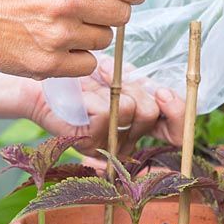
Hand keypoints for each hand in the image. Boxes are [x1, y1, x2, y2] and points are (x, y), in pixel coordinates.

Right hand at [0, 0, 146, 79]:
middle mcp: (69, 1)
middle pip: (122, 16)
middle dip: (108, 13)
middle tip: (85, 10)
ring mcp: (59, 35)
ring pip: (104, 40)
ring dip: (89, 35)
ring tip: (60, 25)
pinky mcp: (49, 63)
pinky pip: (87, 64)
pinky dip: (76, 58)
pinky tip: (55, 45)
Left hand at [24, 58, 186, 155]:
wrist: (45, 83)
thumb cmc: (83, 80)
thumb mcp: (122, 78)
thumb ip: (145, 87)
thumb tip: (162, 94)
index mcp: (142, 126)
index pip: (177, 134)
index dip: (178, 115)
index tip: (163, 92)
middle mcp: (128, 141)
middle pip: (153, 114)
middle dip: (137, 87)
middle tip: (118, 81)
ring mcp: (109, 146)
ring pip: (132, 110)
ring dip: (115, 87)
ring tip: (97, 87)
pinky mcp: (89, 142)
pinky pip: (108, 111)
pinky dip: (97, 91)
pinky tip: (85, 95)